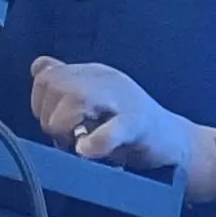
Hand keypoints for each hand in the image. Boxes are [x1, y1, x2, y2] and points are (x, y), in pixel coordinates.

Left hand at [30, 58, 209, 197]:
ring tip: (79, 145)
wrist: (176, 144)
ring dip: (66, 128)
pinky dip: (95, 141)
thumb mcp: (96, 100)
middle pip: (55, 85)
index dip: (40, 105)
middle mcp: (107, 80)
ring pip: (76, 99)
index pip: (47, 76)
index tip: (55, 126)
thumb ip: (68, 85)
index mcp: (95, 74)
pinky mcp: (139, 124)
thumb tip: (38, 66)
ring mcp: (124, 99)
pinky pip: (111, 128)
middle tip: (67, 139)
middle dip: (50, 118)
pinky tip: (88, 150)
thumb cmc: (132, 128)